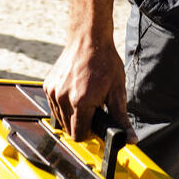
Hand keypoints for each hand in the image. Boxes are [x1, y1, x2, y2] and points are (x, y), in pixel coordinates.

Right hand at [44, 0, 131, 141]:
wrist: (88, 38)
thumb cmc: (105, 62)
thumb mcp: (117, 90)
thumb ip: (121, 117)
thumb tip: (130, 139)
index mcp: (81, 102)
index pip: (79, 135)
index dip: (90, 132)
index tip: (96, 122)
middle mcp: (64, 98)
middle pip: (69, 129)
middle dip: (81, 124)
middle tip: (93, 108)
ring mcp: (54, 92)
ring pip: (60, 119)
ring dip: (72, 115)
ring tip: (85, 98)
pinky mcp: (48, 86)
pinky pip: (54, 106)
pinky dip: (64, 105)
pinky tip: (75, 92)